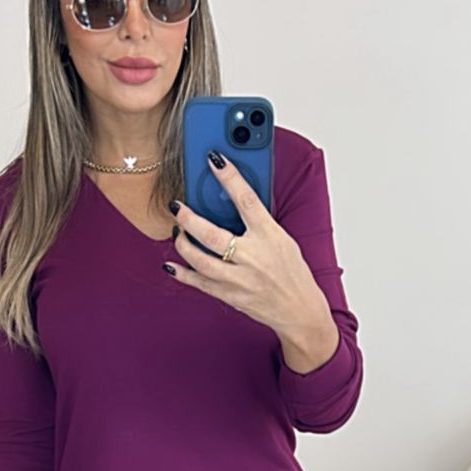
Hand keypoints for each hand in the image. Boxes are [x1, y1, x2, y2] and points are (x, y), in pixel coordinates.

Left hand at [163, 152, 329, 341]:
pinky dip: (182, 274)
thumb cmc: (293, 273)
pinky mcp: (231, 296)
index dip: (229, 177)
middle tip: (177, 206)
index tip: (214, 159)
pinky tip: (171, 264)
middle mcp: (252, 257)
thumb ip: (259, 224)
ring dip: (183, 244)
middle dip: (189, 218)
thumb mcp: (283, 240)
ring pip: (200, 260)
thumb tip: (233, 205)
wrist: (300, 311)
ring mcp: (240, 279)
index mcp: (269, 236)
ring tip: (178, 232)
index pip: (246, 200)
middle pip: (212, 234)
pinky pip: (200, 284)